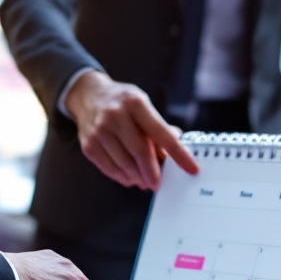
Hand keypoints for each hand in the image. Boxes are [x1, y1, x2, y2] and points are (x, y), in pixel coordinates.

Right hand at [65, 70, 199, 189]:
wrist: (88, 95)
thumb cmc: (123, 103)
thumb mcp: (143, 105)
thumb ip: (160, 128)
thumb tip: (174, 155)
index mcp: (135, 104)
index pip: (162, 133)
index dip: (179, 154)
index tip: (192, 169)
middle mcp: (115, 116)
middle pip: (140, 152)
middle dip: (153, 173)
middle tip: (159, 184)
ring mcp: (99, 131)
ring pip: (124, 164)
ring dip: (139, 177)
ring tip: (145, 180)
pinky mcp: (89, 145)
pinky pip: (110, 169)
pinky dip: (124, 177)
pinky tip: (131, 177)